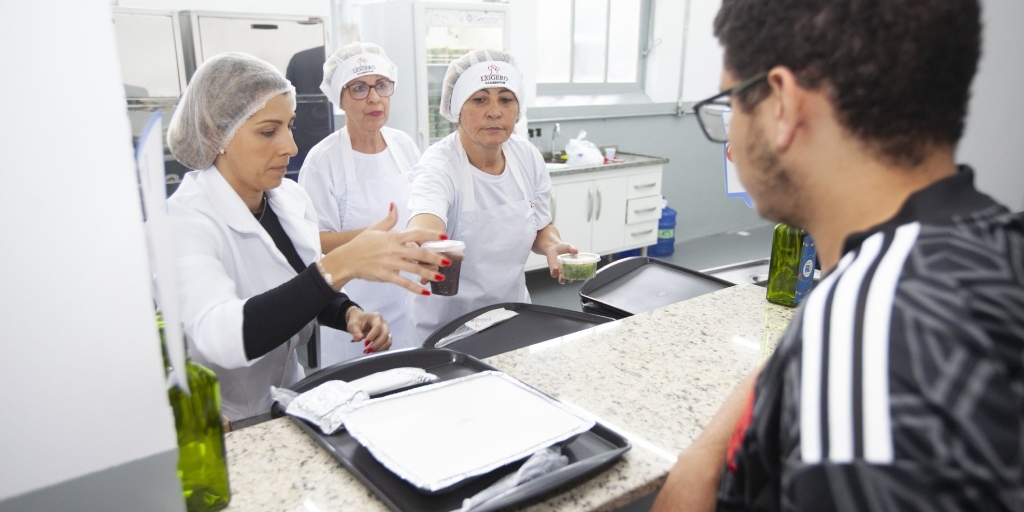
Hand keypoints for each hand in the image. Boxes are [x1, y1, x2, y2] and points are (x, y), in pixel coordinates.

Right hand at [320, 203, 449, 294]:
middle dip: (435, 257)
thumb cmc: (361, 244)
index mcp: (393, 237)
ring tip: (441, 277)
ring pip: (414, 269)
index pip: (416, 234)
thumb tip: (394, 204)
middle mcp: (394, 249)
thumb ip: (389, 219)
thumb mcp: (375, 228)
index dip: (431, 235)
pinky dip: (415, 288)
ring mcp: (391, 263)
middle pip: (419, 253)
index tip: (444, 237)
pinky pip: (404, 283)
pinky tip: (425, 292)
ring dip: (429, 274)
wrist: (347, 259)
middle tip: (448, 261)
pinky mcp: (386, 276)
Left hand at [345, 307, 391, 354]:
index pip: (377, 327)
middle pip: (385, 334)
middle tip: (367, 351)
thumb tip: (358, 338)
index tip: (365, 344)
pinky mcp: (386, 337)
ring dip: (380, 348)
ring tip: (369, 352)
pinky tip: (373, 352)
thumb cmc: (357, 321)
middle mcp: (383, 323)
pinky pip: (387, 344)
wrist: (360, 321)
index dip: (372, 336)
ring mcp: (386, 330)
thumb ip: (355, 331)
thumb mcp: (353, 324)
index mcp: (376, 317)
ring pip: (388, 341)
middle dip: (377, 344)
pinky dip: (381, 350)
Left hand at [545, 243, 577, 283]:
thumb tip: (576, 251)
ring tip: (562, 276)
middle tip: (570, 278)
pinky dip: (554, 272)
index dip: (579, 276)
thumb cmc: (563, 248)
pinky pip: (554, 274)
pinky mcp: (553, 270)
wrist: (553, 247)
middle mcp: (567, 271)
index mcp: (574, 266)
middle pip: (570, 279)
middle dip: (570, 280)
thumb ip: (572, 249)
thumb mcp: (568, 247)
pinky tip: (555, 268)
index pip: (578, 274)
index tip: (579, 274)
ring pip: (562, 280)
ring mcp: (560, 271)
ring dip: (562, 279)